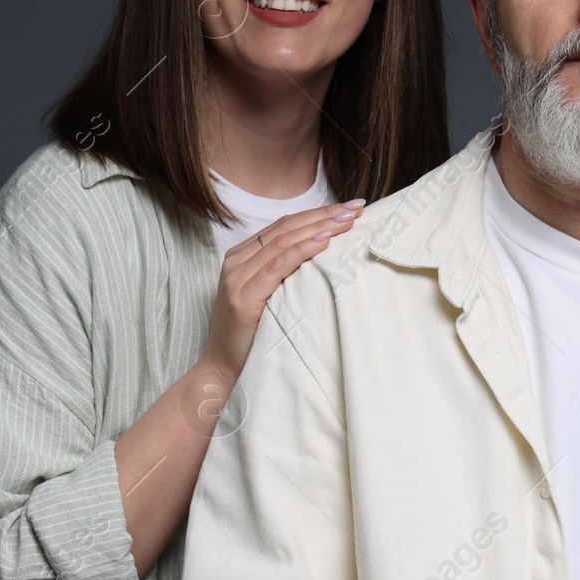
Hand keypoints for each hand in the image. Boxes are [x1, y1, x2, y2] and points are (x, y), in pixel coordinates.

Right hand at [200, 199, 365, 384]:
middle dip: (324, 215)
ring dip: (320, 227)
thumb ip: (287, 274)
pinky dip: (303, 250)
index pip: (285, 226)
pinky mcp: (242, 296)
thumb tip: (329, 257)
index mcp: (242, 257)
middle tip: (356, 208)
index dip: (317, 214)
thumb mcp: (271, 297)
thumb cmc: (253, 337)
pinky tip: (325, 241)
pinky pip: (278, 265)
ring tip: (348, 220)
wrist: (223, 371)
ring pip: (284, 241)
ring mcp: (237, 277)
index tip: (349, 208)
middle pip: (286, 228)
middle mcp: (237, 261)